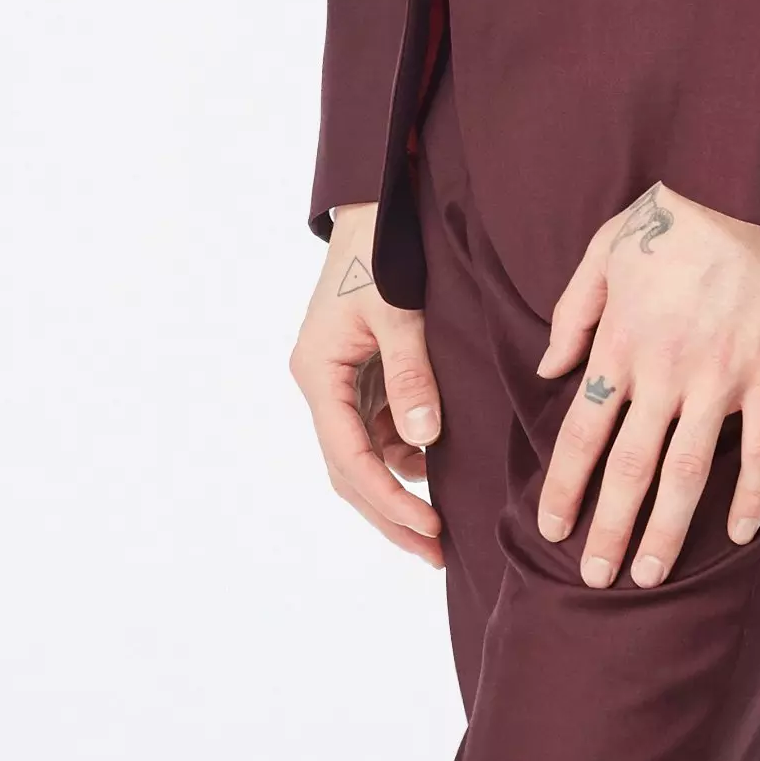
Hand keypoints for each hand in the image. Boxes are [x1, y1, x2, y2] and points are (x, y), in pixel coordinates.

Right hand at [291, 205, 442, 566]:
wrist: (373, 208)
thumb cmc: (381, 250)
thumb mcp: (399, 312)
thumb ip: (412, 375)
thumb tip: (424, 443)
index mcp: (318, 373)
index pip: (348, 457)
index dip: (387, 499)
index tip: (428, 528)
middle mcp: (321, 385)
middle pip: (349, 471)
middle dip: (389, 514)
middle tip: (434, 552)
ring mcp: (339, 383)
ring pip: (362, 457)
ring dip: (398, 490)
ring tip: (441, 526)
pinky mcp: (360, 377)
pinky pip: (379, 431)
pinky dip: (406, 457)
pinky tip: (437, 472)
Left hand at [537, 184, 759, 588]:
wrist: (752, 192)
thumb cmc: (672, 217)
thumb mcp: (602, 254)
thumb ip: (571, 316)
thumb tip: (546, 372)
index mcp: (619, 345)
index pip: (581, 434)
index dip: (563, 487)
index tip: (551, 528)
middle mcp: (665, 373)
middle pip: (629, 468)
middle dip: (608, 529)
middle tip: (595, 577)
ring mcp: (720, 378)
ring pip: (688, 472)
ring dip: (668, 530)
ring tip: (651, 574)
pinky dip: (754, 495)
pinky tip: (742, 534)